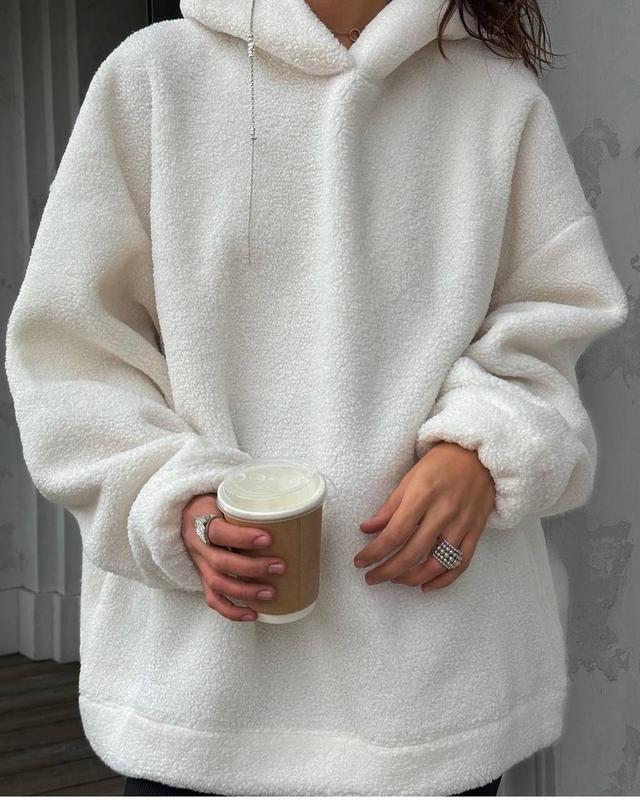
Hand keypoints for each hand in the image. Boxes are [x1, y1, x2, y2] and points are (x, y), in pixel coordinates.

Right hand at [181, 493, 286, 621]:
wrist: (186, 513)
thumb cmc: (215, 504)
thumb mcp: (225, 498)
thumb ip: (248, 504)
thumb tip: (292, 508)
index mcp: (203, 521)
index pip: (218, 531)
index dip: (243, 537)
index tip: (269, 538)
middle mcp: (199, 545)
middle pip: (221, 562)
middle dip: (253, 568)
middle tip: (281, 567)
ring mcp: (200, 564)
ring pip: (217, 583)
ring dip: (246, 591)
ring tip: (272, 593)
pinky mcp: (203, 578)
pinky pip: (213, 600)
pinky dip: (233, 611)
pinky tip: (254, 614)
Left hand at [354, 442, 495, 591]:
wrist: (480, 456)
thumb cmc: (440, 464)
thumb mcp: (410, 478)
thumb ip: (390, 507)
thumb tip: (367, 529)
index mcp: (422, 496)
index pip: (395, 533)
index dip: (375, 551)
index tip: (360, 561)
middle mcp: (443, 513)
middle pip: (412, 553)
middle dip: (388, 571)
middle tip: (371, 577)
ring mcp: (462, 525)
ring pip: (436, 563)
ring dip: (412, 578)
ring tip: (395, 580)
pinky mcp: (476, 532)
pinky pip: (460, 564)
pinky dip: (443, 580)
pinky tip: (426, 586)